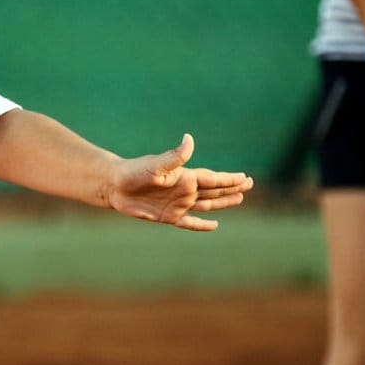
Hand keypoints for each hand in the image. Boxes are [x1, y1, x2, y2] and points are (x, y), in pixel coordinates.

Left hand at [105, 134, 253, 231]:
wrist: (115, 185)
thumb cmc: (134, 172)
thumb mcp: (155, 164)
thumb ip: (175, 157)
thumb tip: (189, 139)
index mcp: (185, 177)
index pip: (212, 178)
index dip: (229, 179)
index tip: (245, 177)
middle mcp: (184, 190)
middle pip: (214, 190)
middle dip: (232, 188)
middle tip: (249, 184)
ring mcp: (177, 204)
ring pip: (206, 205)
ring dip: (223, 202)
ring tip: (239, 198)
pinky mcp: (167, 216)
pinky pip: (188, 222)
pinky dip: (201, 225)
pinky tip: (214, 226)